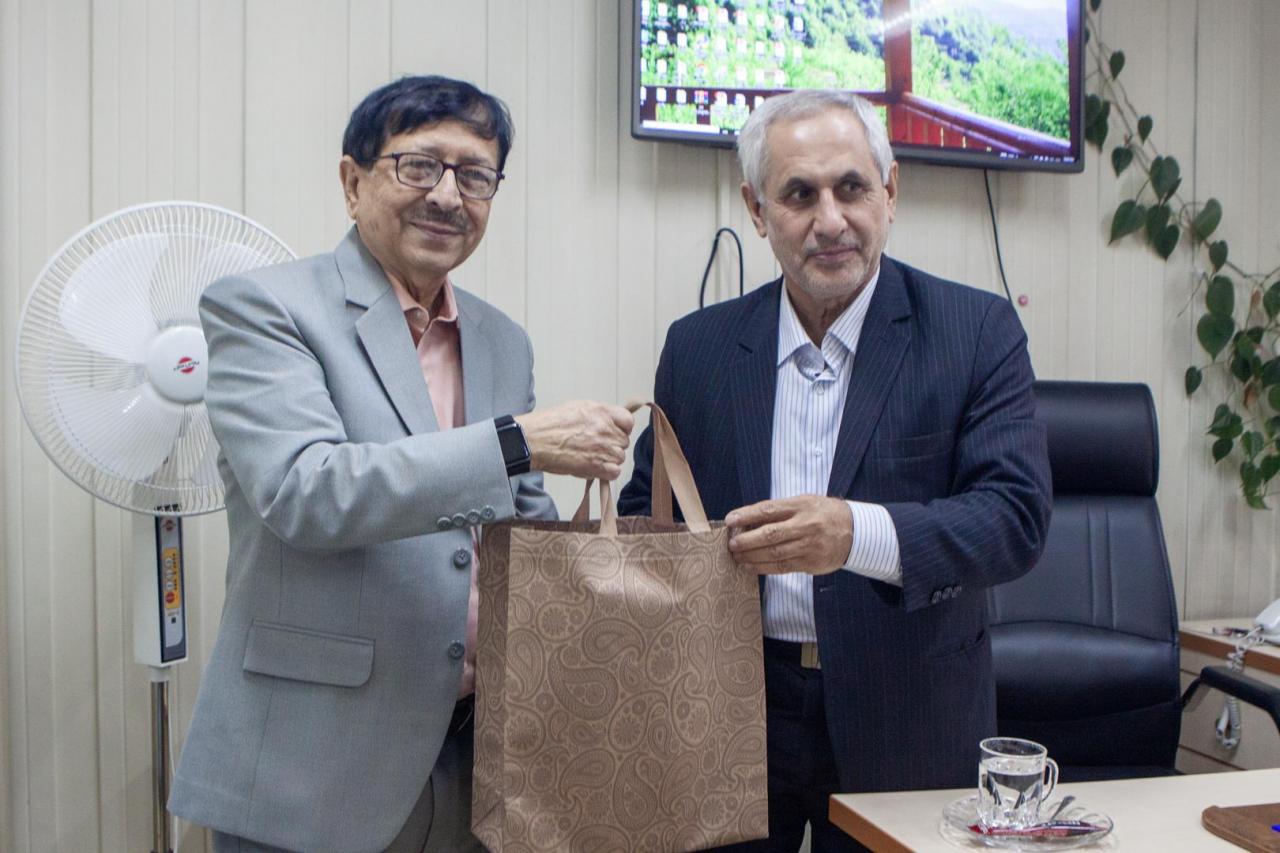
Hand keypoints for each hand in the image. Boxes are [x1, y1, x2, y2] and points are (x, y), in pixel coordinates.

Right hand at [515, 401, 633, 479]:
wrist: (534, 441)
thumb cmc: (549, 425)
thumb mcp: (577, 408)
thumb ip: (598, 414)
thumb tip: (609, 422)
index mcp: (601, 412)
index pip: (628, 420)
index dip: (622, 428)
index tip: (615, 432)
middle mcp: (605, 428)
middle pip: (624, 441)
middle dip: (613, 445)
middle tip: (596, 447)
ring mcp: (603, 448)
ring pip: (619, 457)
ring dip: (608, 459)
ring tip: (591, 457)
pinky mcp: (597, 466)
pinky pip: (614, 472)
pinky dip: (606, 473)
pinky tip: (594, 468)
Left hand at [725, 496, 852, 574]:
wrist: (855, 531)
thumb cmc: (823, 514)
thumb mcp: (804, 502)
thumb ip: (779, 510)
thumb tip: (747, 520)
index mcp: (802, 506)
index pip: (769, 510)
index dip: (747, 515)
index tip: (730, 520)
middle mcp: (806, 525)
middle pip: (771, 534)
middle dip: (747, 540)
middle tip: (731, 543)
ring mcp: (809, 546)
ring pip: (775, 553)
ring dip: (752, 556)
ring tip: (736, 556)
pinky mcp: (811, 563)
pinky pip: (783, 566)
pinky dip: (763, 567)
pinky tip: (750, 566)